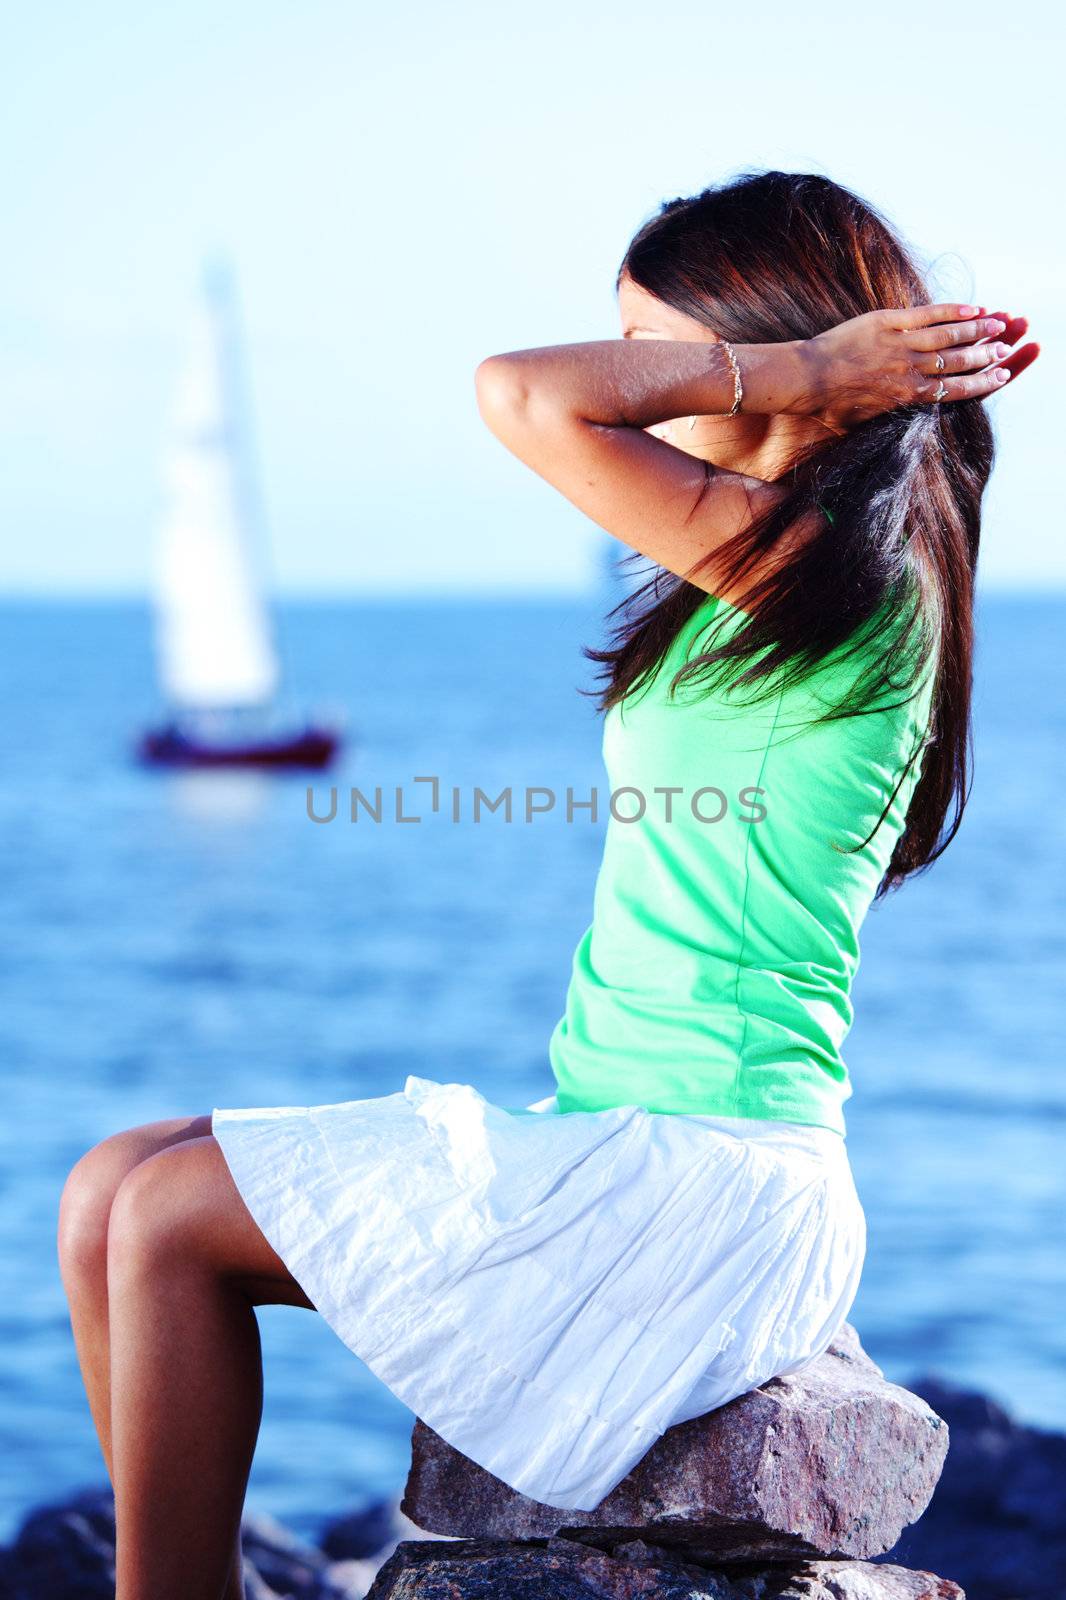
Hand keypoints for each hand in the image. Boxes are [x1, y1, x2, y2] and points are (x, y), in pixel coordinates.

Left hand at [799, 303, 1039, 431]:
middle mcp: (909, 371)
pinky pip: (928, 315)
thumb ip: (884, 417)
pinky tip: (973, 308)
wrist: (805, 379)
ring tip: (1000, 324)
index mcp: (906, 398)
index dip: (981, 382)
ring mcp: (900, 344)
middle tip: (1008, 348)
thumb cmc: (828, 407)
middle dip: (988, 355)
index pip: (954, 390)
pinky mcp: (887, 322)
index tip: (1001, 376)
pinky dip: (953, 311)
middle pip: (959, 362)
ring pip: (949, 336)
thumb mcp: (860, 422)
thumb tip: (897, 421)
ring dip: (978, 331)